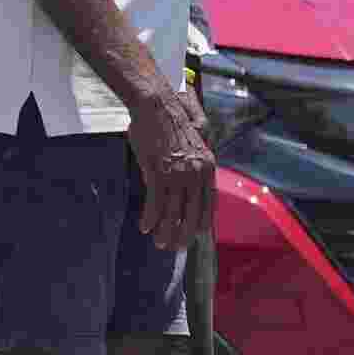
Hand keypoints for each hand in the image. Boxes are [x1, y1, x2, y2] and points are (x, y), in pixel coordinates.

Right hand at [121, 85, 215, 252]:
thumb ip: (192, 169)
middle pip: (192, 215)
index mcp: (207, 169)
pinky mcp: (159, 172)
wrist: (157, 106)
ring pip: (174, 213)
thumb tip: (186, 188)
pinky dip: (150, 219)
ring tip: (159, 244)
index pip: (208, 206)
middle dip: (183, 235)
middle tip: (174, 247)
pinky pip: (155, 204)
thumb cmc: (170, 126)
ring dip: (166, 232)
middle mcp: (196, 174)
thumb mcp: (190, 149)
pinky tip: (145, 228)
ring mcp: (178, 174)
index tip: (194, 237)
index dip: (200, 224)